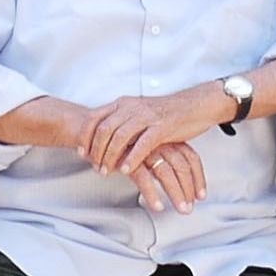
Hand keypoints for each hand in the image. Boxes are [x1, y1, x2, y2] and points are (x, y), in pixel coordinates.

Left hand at [80, 89, 226, 174]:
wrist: (194, 106)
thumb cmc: (164, 113)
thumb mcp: (138, 113)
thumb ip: (121, 122)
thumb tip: (102, 139)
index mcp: (123, 103)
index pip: (95, 118)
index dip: (85, 137)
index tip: (81, 153)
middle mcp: (132, 107)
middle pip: (104, 130)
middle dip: (96, 151)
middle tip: (95, 168)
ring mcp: (147, 116)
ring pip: (120, 137)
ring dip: (110, 157)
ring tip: (106, 172)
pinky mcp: (162, 127)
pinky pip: (142, 144)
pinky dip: (131, 158)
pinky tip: (126, 169)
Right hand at [124, 140, 207, 212]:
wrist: (94, 130)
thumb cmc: (123, 143)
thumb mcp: (147, 149)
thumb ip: (162, 160)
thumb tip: (177, 181)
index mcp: (166, 138)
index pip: (190, 157)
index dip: (198, 178)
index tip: (201, 196)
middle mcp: (157, 142)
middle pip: (181, 166)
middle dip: (189, 189)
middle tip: (190, 209)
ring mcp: (143, 149)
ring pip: (166, 172)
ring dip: (176, 193)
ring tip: (181, 210)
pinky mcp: (127, 157)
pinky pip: (143, 177)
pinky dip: (152, 193)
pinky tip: (157, 206)